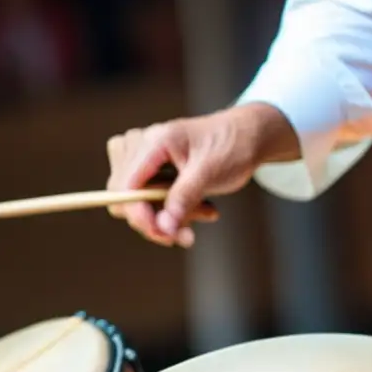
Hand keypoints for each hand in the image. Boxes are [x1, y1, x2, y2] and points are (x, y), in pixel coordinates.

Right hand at [106, 103, 296, 247]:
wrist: (247, 136)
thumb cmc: (231, 146)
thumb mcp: (211, 172)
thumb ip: (185, 197)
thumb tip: (163, 227)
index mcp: (154, 141)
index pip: (125, 185)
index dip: (139, 214)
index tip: (165, 234)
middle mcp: (140, 146)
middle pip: (124, 198)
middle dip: (158, 220)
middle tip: (190, 233)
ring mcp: (142, 157)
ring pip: (137, 204)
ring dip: (171, 217)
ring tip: (207, 212)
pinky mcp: (149, 170)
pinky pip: (149, 202)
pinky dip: (175, 211)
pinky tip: (203, 208)